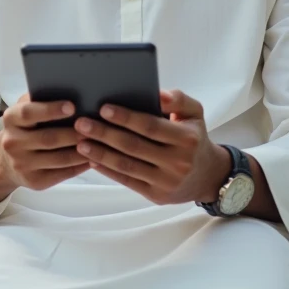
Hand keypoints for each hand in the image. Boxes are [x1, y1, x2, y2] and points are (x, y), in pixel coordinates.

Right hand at [0, 93, 91, 190]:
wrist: (6, 161)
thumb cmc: (25, 127)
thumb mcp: (25, 109)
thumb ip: (40, 99)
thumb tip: (69, 90)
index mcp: (10, 119)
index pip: (29, 113)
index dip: (50, 110)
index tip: (72, 106)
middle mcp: (12, 143)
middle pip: (48, 138)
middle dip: (73, 133)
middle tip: (94, 127)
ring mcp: (22, 164)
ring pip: (58, 159)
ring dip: (81, 151)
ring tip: (98, 142)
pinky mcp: (34, 181)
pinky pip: (62, 174)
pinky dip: (80, 166)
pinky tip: (93, 158)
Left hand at [73, 89, 229, 204]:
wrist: (208, 176)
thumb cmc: (194, 137)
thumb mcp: (195, 113)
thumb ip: (178, 99)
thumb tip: (157, 93)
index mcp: (187, 138)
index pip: (151, 126)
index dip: (126, 118)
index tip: (103, 108)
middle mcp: (178, 162)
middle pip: (134, 146)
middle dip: (105, 134)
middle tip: (81, 123)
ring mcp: (167, 181)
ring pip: (127, 166)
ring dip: (100, 154)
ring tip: (80, 142)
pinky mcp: (156, 195)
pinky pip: (127, 181)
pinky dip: (108, 170)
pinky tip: (92, 159)